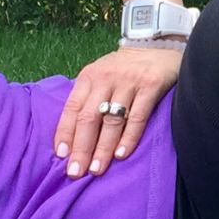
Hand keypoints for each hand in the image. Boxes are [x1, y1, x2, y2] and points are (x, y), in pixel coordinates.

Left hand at [53, 44, 184, 179]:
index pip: (72, 108)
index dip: (65, 133)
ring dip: (102, 148)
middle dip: (81, 147)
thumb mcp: (100, 76)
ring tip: (96, 169)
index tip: (61, 156)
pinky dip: (128, 138)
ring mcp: (128, 82)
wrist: (156, 47)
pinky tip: (121, 155)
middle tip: (76, 172)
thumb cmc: (124, 70)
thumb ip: (88, 99)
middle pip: (89, 118)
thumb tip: (74, 137)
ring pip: (111, 120)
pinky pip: (137, 117)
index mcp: (89, 77)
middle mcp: (106, 78)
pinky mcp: (150, 86)